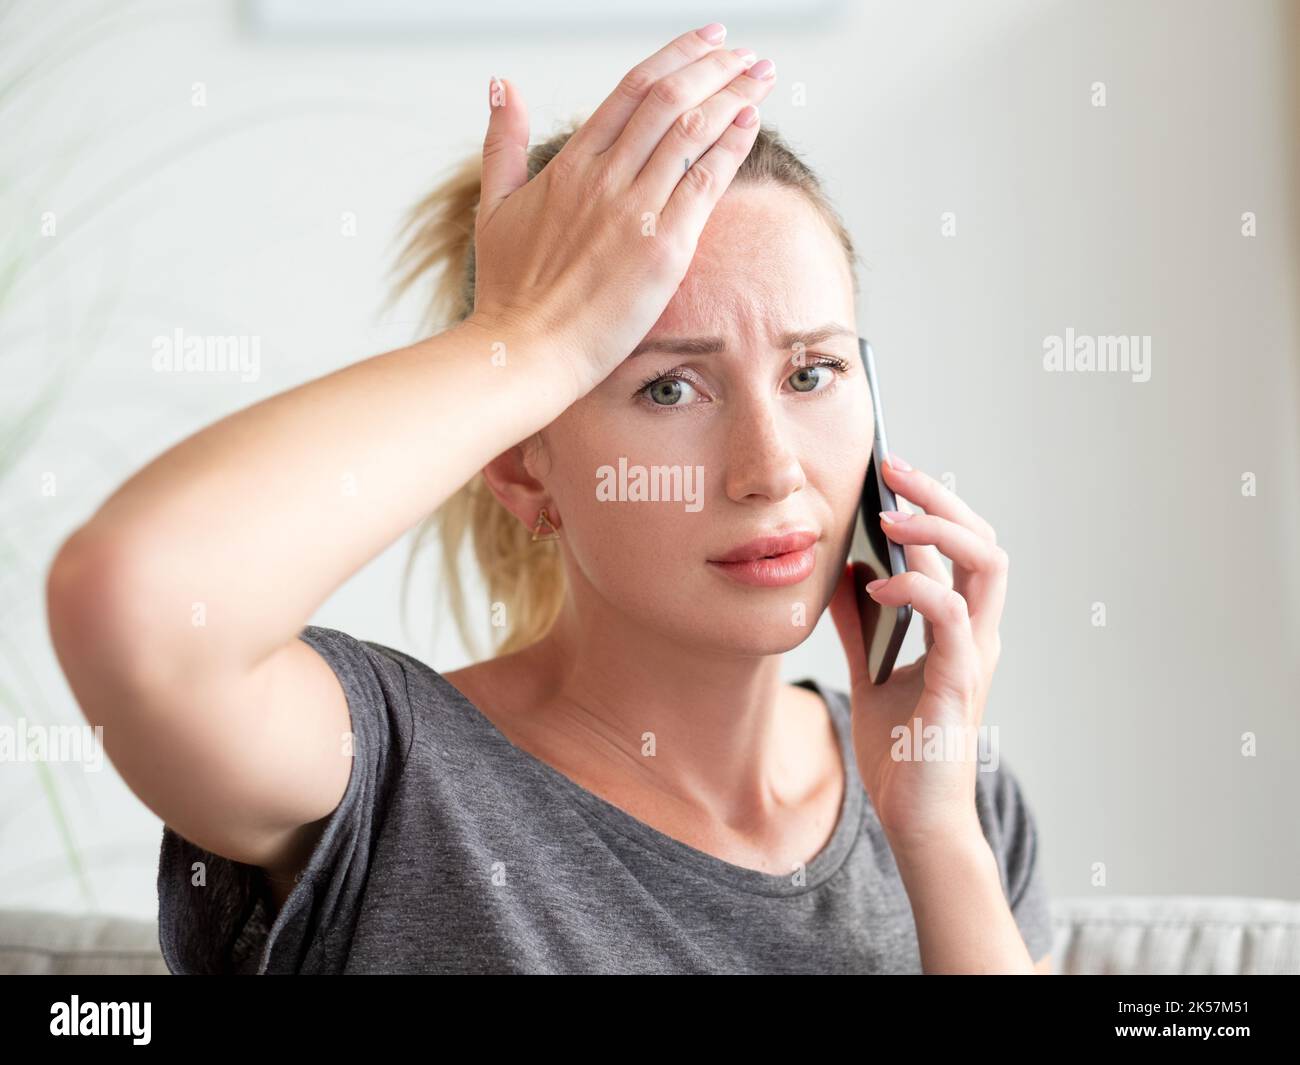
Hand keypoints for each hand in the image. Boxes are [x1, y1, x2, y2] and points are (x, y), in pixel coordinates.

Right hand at [468, 25, 776, 396]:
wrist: (526, 349)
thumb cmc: (509, 292)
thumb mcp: (492, 206)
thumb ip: (501, 143)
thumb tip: (503, 86)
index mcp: (569, 165)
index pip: (632, 89)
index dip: (677, 56)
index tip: (708, 39)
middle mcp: (604, 177)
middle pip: (669, 99)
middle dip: (715, 66)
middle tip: (746, 52)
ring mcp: (634, 210)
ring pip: (692, 131)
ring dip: (733, 96)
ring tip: (761, 77)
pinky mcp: (662, 247)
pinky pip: (705, 182)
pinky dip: (731, 146)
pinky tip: (751, 124)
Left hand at [828, 454, 1009, 852]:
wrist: (912, 817)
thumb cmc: (899, 750)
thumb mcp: (868, 669)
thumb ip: (859, 622)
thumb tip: (842, 571)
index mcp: (960, 628)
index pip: (960, 548)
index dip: (931, 504)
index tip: (889, 472)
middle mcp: (976, 633)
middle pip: (983, 540)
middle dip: (941, 498)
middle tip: (893, 470)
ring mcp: (974, 655)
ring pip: (986, 565)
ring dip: (938, 530)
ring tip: (889, 516)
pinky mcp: (959, 680)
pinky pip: (953, 616)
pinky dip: (917, 589)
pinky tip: (877, 586)